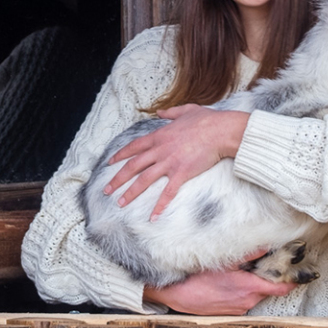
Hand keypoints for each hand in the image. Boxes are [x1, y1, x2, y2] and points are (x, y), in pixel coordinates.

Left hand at [104, 104, 249, 218]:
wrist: (221, 131)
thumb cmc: (207, 120)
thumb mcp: (186, 110)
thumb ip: (170, 113)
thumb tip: (160, 113)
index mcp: (159, 136)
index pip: (133, 147)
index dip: (120, 156)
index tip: (109, 163)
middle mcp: (160, 150)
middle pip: (133, 166)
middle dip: (117, 179)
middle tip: (106, 190)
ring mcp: (169, 162)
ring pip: (144, 180)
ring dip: (130, 193)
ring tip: (120, 203)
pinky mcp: (181, 173)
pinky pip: (167, 193)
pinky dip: (159, 205)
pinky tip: (153, 217)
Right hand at [145, 260, 295, 314]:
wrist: (176, 295)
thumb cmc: (197, 277)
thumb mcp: (223, 261)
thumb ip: (247, 254)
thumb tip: (266, 245)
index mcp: (249, 288)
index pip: (281, 287)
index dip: (293, 280)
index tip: (303, 272)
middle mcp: (247, 302)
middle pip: (269, 290)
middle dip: (271, 278)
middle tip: (270, 264)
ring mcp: (239, 309)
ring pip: (256, 295)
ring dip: (256, 285)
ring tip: (247, 272)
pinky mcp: (231, 312)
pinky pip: (245, 300)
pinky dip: (245, 291)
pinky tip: (233, 283)